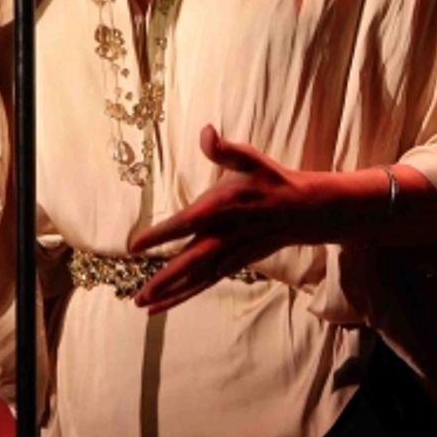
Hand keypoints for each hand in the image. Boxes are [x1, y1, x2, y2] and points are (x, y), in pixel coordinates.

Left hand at [126, 125, 322, 314]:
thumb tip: (205, 131)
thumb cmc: (270, 181)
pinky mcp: (232, 264)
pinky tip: (165, 305)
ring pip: (196, 278)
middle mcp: (224, 236)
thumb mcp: (250, 159)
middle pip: (189, 262)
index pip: (185, 223)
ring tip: (142, 305)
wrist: (302, 210)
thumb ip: (224, 150)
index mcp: (222, 208)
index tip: (134, 246)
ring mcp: (229, 254)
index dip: (160, 235)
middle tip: (138, 295)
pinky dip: (185, 295)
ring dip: (170, 293)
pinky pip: (205, 283)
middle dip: (163, 280)